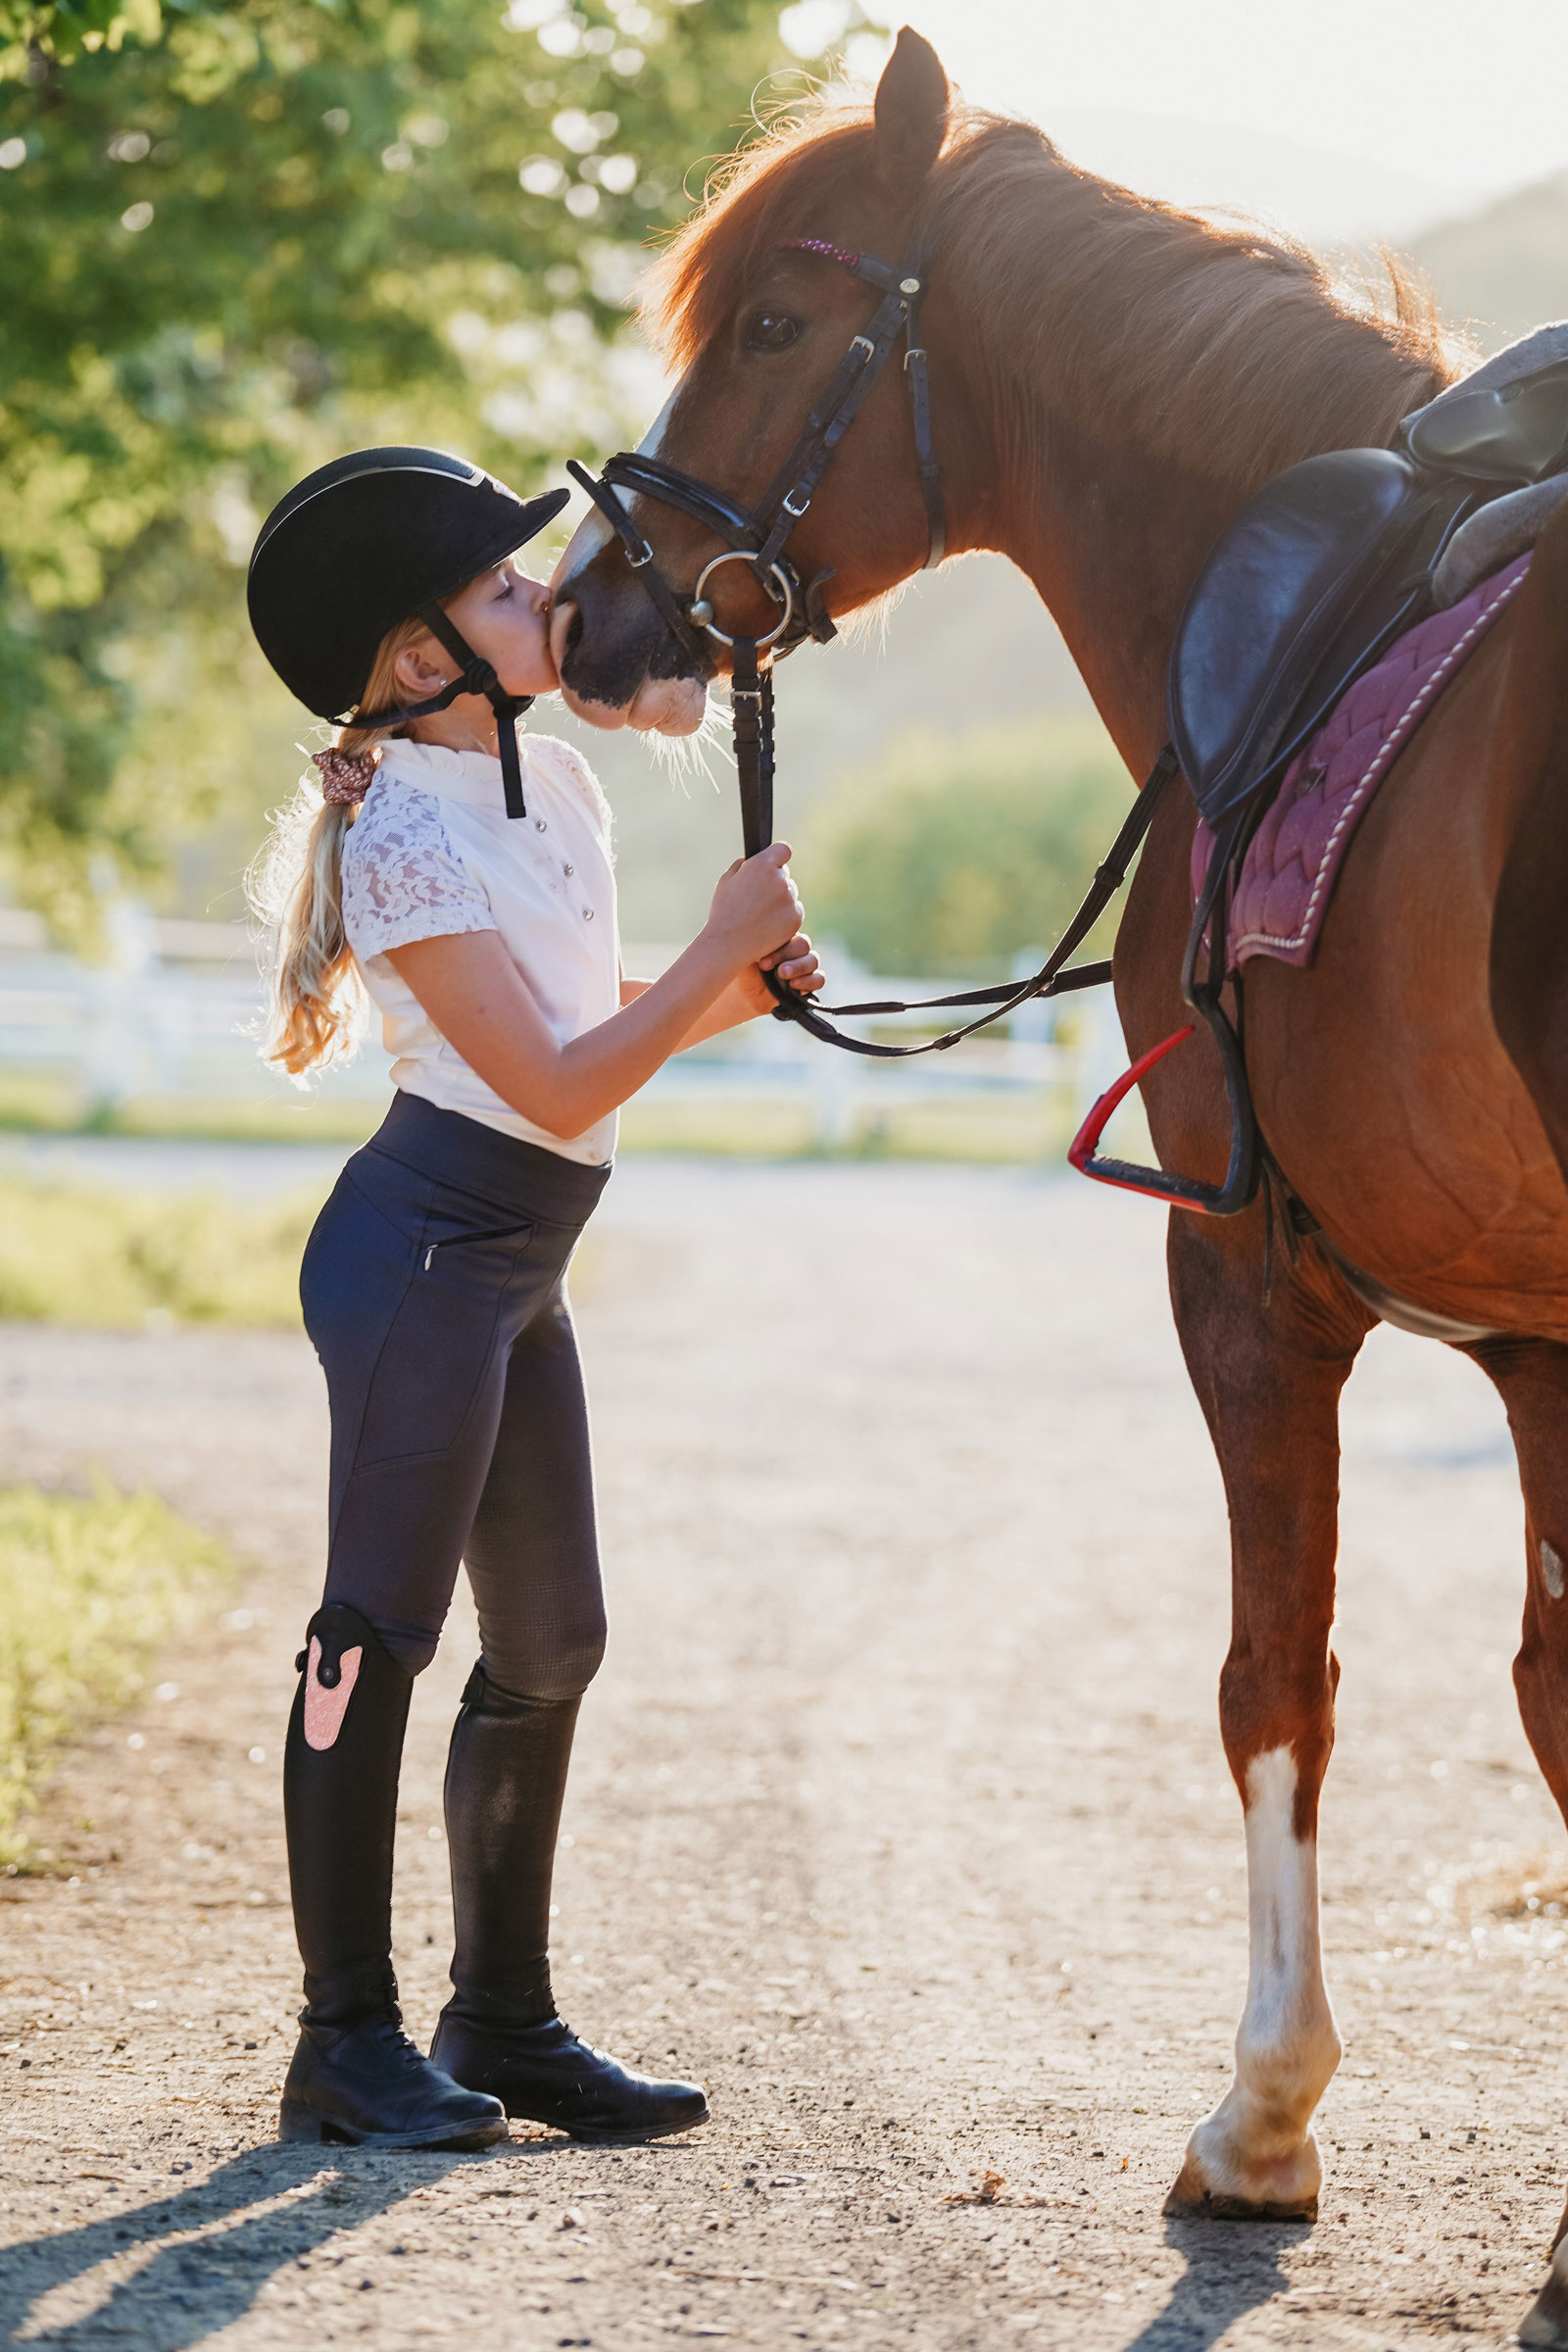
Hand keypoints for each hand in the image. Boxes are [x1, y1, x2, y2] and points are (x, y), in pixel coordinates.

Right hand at [704, 843, 803, 969]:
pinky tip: (767, 925)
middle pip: (785, 875)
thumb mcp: (726, 880)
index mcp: (762, 864)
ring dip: (780, 901)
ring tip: (759, 916)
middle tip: (757, 899)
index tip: (775, 863)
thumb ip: (743, 865)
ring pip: (790, 894)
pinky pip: (794, 911)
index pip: (783, 850)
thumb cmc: (724, 911)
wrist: (729, 943)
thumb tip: (752, 860)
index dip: (778, 856)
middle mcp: (780, 879)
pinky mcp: (796, 917)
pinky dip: (785, 917)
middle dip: (774, 883)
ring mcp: (790, 899)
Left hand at [735, 932, 824, 1015]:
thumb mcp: (743, 956)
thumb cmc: (744, 970)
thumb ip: (749, 944)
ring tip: (783, 974)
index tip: (761, 960)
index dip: (779, 945)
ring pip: (813, 960)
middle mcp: (795, 949)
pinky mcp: (809, 983)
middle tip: (767, 966)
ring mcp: (804, 966)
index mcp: (783, 937)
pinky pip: (819, 979)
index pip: (791, 931)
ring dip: (799, 967)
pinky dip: (810, 981)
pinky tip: (794, 985)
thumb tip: (747, 931)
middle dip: (786, 955)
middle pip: (803, 944)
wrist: (746, 995)